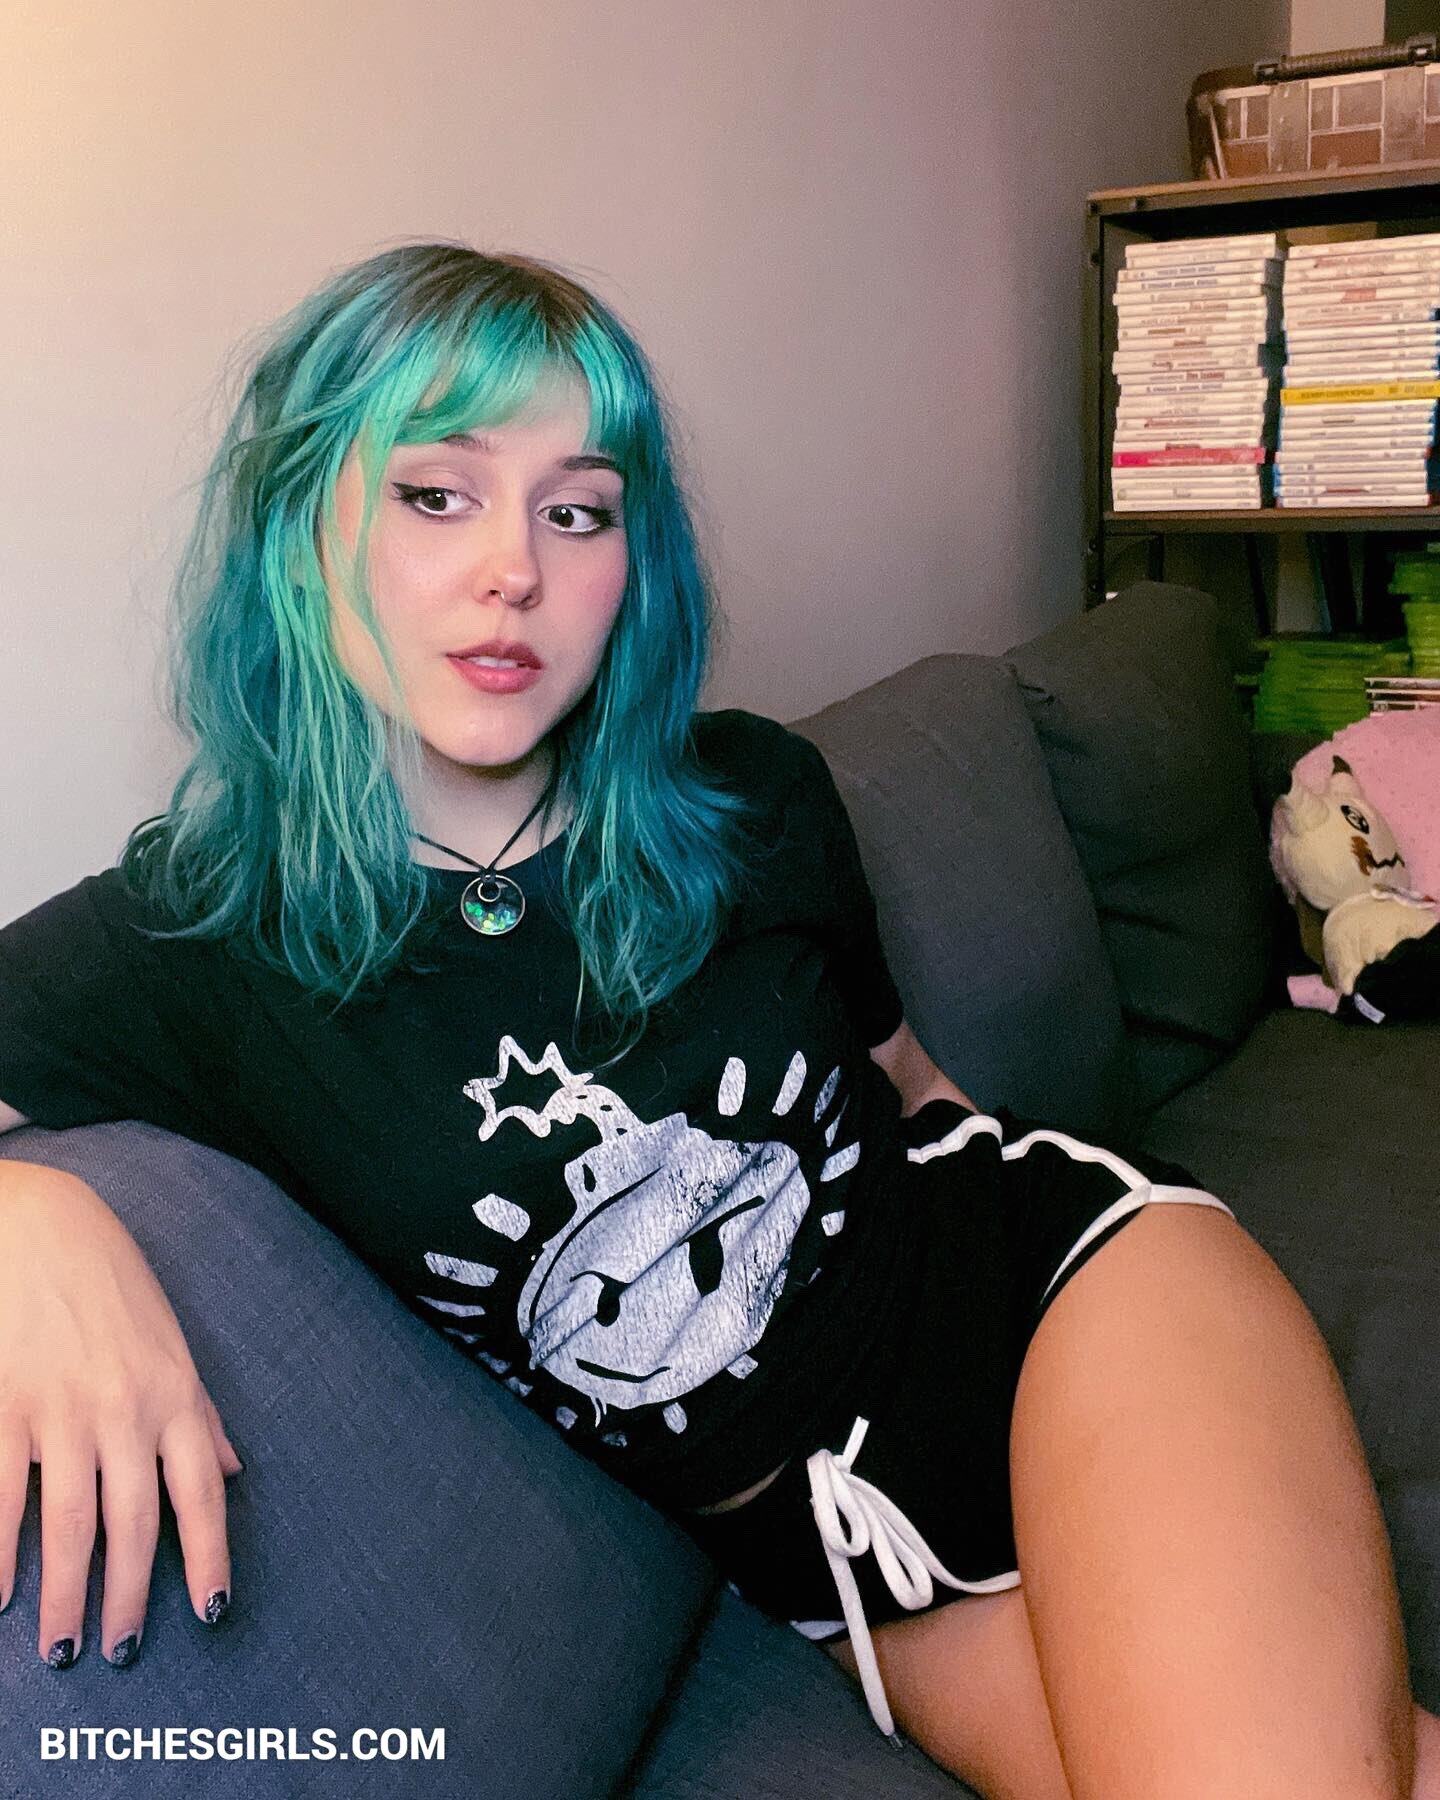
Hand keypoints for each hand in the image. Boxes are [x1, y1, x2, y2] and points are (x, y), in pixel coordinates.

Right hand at [0, 1170, 243, 1666]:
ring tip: (62, 1646)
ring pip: (67, 1526)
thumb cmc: (112, 1283)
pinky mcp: (5, 1408)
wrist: (38, 1225)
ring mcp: (61, 1411)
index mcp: (174, 1395)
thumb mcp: (171, 1342)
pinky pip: (3, 1497)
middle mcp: (125, 1410)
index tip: (211, 1611)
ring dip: (64, 1596)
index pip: (201, 1493)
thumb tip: (232, 1468)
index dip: (209, 1557)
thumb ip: (200, 1411)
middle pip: (133, 1526)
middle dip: (129, 1599)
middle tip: (121, 1653)